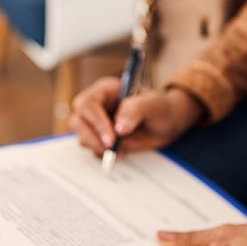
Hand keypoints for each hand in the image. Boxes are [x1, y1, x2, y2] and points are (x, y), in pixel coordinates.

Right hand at [69, 78, 203, 157]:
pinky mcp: (100, 138)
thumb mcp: (153, 105)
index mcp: (106, 90)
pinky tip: (120, 153)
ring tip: (120, 151)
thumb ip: (135, 110)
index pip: (88, 104)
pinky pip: (91, 148)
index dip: (96, 122)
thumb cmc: (161, 108)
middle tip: (111, 149)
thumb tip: (119, 127)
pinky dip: (102, 154)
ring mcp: (97, 122)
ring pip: (81, 135)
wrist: (168, 123)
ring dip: (97, 147)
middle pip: (78, 120)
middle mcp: (98, 105)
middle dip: (92, 138)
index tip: (111, 138)